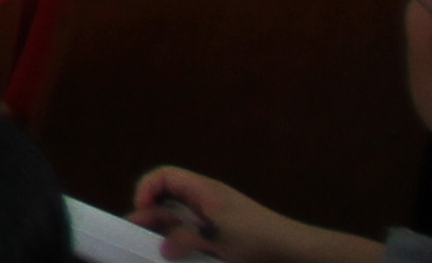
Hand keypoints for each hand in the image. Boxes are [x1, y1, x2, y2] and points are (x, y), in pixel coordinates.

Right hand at [132, 169, 318, 262]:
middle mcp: (206, 200)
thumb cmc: (254, 236)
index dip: (147, 189)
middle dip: (151, 217)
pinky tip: (180, 256)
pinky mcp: (224, 235)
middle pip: (169, 200)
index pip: (164, 177)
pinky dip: (183, 243)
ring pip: (180, 220)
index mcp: (202, 190)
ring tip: (155, 250)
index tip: (142, 212)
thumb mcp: (216, 239)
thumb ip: (184, 240)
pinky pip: (194, 233)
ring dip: (166, 233)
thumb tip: (162, 248)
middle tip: (139, 237)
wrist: (293, 250)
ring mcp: (215, 218)